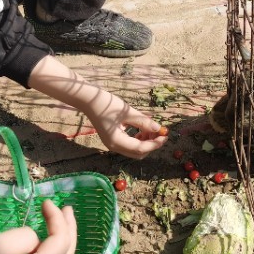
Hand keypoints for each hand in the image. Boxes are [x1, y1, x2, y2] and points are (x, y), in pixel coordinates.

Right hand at [28, 56, 166, 158]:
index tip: (165, 135)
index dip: (155, 143)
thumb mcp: (127, 112)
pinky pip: (129, 144)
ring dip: (145, 142)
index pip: (141, 149)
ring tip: (152, 129)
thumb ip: (143, 122)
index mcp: (117, 142)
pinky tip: (142, 129)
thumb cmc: (107, 104)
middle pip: (138, 153)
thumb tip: (158, 129)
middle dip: (151, 145)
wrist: (88, 99)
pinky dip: (138, 139)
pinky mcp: (112, 138)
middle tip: (161, 133)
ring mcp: (112, 143)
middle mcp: (114, 146)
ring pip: (134, 150)